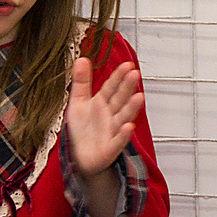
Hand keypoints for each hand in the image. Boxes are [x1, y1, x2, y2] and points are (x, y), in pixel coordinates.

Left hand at [67, 56, 142, 177]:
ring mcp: (112, 132)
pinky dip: (123, 135)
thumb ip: (81, 81)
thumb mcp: (77, 102)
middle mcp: (110, 116)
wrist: (80, 157)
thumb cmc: (82, 131)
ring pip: (123, 118)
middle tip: (135, 74)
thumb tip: (82, 59)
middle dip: (127, 87)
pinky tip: (128, 127)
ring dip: (131, 108)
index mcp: (102, 103)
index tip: (127, 65)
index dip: (118, 76)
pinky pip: (118, 141)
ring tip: (138, 97)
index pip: (111, 87)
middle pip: (120, 99)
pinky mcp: (110, 149)